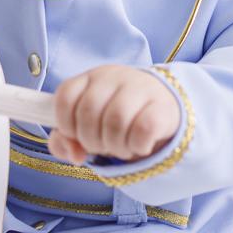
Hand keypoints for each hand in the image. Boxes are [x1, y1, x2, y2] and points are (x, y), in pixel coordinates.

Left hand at [48, 65, 180, 164]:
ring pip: (115, 122)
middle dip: (91, 141)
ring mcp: (140, 88)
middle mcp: (115, 77)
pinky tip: (140, 146)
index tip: (78, 136)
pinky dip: (137, 146)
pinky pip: (142, 130)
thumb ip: (66, 141)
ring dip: (115, 146)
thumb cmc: (120, 120)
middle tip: (104, 146)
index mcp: (92, 78)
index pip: (65, 97)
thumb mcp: (89, 127)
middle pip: (88, 114)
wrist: (167, 110)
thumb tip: (74, 155)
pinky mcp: (162, 106)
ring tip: (122, 148)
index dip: (66, 125)